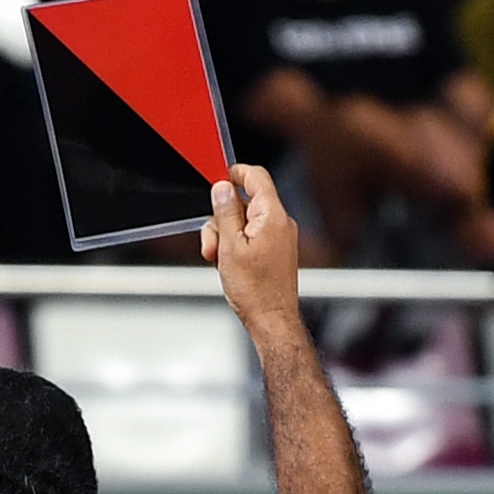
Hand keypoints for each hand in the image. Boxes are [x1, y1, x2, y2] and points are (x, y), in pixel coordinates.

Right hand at [202, 163, 300, 337]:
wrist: (271, 320)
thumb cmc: (256, 291)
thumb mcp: (230, 247)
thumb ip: (225, 213)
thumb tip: (221, 188)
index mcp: (272, 216)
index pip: (256, 176)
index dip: (234, 173)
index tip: (217, 180)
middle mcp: (280, 223)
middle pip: (244, 202)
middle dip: (222, 219)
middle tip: (213, 243)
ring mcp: (280, 237)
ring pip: (244, 221)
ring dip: (226, 236)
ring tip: (220, 260)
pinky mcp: (276, 251)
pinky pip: (251, 236)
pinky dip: (236, 246)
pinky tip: (229, 265)